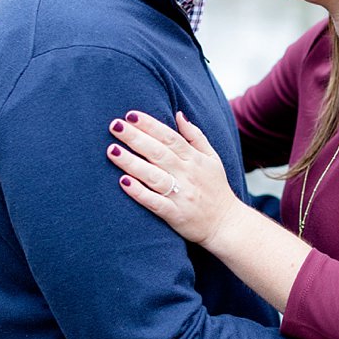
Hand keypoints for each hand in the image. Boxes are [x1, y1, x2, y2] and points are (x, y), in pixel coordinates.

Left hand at [106, 109, 242, 247]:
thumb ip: (196, 136)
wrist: (226, 224)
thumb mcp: (212, 159)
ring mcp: (181, 195)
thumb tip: (179, 114)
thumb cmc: (216, 189)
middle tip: (115, 125)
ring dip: (132, 163)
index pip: (170, 138)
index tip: (131, 115)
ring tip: (112, 150)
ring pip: (153, 176)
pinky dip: (139, 192)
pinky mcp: (175, 214)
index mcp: (195, 159)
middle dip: (136, 138)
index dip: (150, 125)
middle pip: (159, 153)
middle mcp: (188, 175)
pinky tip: (123, 182)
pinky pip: (154, 202)